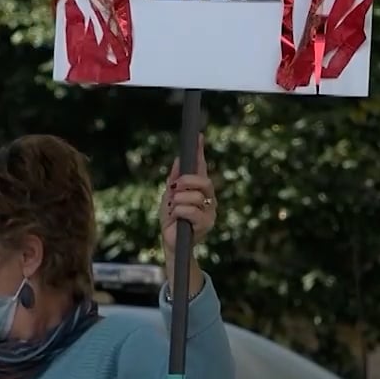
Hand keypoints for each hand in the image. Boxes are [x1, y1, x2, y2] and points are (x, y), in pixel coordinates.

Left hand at [158, 137, 214, 293]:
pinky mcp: (206, 224)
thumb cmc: (171, 221)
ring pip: (194, 196)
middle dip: (186, 181)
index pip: (202, 168)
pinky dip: (179, 212)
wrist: (171, 243)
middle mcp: (208, 199)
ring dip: (178, 202)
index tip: (198, 136)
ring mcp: (210, 212)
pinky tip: (176, 218)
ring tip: (174, 211)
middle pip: (204, 180)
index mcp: (200, 190)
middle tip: (173, 188)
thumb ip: (175, 179)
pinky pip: (190, 210)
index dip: (200, 152)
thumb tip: (177, 159)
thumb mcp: (169, 197)